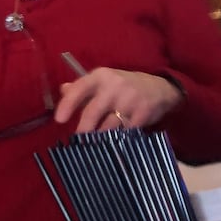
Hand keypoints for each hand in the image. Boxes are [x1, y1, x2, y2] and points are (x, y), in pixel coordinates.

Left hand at [55, 69, 180, 133]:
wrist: (160, 88)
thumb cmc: (125, 85)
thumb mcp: (105, 80)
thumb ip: (82, 87)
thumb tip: (63, 90)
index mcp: (101, 76)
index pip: (79, 88)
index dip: (67, 104)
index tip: (59, 120)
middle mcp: (114, 86)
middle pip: (92, 112)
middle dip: (83, 130)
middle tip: (78, 142)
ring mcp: (130, 100)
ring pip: (108, 126)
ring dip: (100, 138)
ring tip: (95, 145)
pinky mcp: (142, 114)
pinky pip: (125, 132)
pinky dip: (117, 139)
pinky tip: (113, 143)